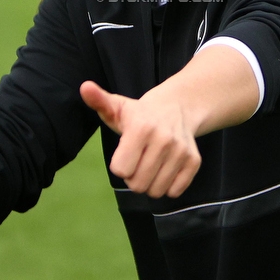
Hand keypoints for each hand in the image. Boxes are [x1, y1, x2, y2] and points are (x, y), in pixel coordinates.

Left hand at [80, 81, 200, 198]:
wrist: (177, 107)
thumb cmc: (140, 114)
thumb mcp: (118, 106)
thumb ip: (99, 101)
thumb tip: (85, 87)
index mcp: (141, 128)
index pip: (121, 171)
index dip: (119, 165)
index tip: (125, 153)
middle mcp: (164, 139)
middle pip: (137, 185)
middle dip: (133, 178)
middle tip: (137, 162)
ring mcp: (181, 151)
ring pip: (156, 191)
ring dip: (150, 184)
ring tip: (151, 165)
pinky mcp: (194, 161)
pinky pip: (175, 192)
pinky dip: (167, 186)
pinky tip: (165, 169)